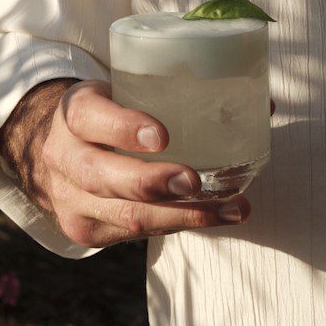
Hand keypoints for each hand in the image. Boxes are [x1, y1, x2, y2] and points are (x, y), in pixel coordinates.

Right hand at [0, 78, 251, 247]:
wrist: (61, 152)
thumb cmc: (111, 115)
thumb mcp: (127, 91)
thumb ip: (180, 94)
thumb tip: (264, 105)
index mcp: (74, 113)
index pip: (91, 118)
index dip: (123, 129)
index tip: (162, 136)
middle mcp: (64, 158)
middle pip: (101, 176)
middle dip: (152, 183)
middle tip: (194, 181)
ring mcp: (71, 200)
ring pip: (125, 215)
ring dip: (183, 215)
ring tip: (232, 209)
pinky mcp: (86, 231)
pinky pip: (136, 233)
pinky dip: (181, 224)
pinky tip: (217, 217)